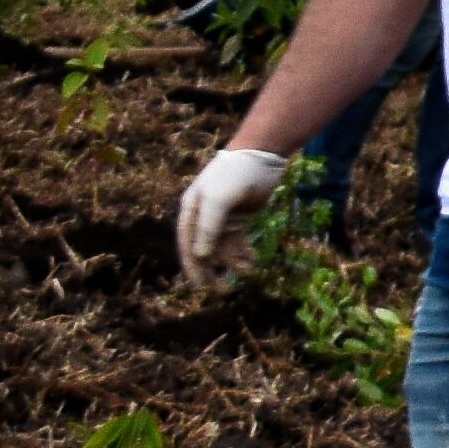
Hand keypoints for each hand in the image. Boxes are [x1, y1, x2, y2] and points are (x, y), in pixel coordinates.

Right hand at [177, 147, 290, 282]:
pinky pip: (238, 241)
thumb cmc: (234, 175)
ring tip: (248, 270)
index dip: (193, 267)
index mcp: (191, 211)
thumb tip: (200, 256)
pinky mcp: (240, 218)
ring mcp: (222, 218)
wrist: (260, 156)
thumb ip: (209, 227)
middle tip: (224, 291)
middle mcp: (203, 216)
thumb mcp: (219, 200)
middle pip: (204, 250)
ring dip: (233, 262)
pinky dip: (243, 253)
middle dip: (213, 270)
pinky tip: (253, 261)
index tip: (200, 287)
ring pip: (223, 248)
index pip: (188, 245)